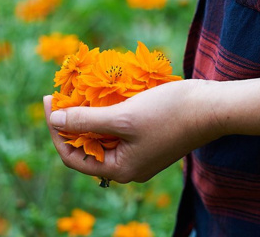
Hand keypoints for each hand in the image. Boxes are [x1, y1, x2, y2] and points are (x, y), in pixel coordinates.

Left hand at [43, 79, 221, 182]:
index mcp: (121, 169)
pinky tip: (104, 93)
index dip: (56, 130)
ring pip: (103, 133)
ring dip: (91, 112)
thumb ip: (86, 121)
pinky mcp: (147, 135)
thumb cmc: (169, 113)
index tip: (49, 101)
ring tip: (80, 90)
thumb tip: (55, 120)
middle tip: (64, 93)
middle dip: (73, 119)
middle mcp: (128, 164)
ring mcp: (139, 150)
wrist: (211, 107)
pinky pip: (119, 126)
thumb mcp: (123, 118)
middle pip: (88, 144)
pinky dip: (108, 111)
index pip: (74, 156)